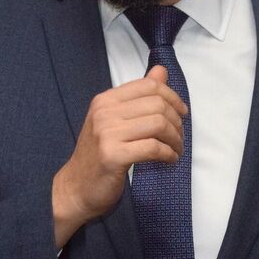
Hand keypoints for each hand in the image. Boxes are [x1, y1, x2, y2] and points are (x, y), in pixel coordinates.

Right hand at [51, 65, 186, 247]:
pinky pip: (153, 148)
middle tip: (179, 137)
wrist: (76, 187)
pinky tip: (169, 159)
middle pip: (157, 104)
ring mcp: (107, 134)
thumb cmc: (99, 154)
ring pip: (158, 125)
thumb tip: (161, 71)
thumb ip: (138, 96)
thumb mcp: (114, 120)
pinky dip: (168, 154)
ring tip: (176, 149)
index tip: (182, 112)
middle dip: (176, 121)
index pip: (148, 85)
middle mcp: (104, 113)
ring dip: (175, 139)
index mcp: (105, 100)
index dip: (172, 97)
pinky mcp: (113, 156)